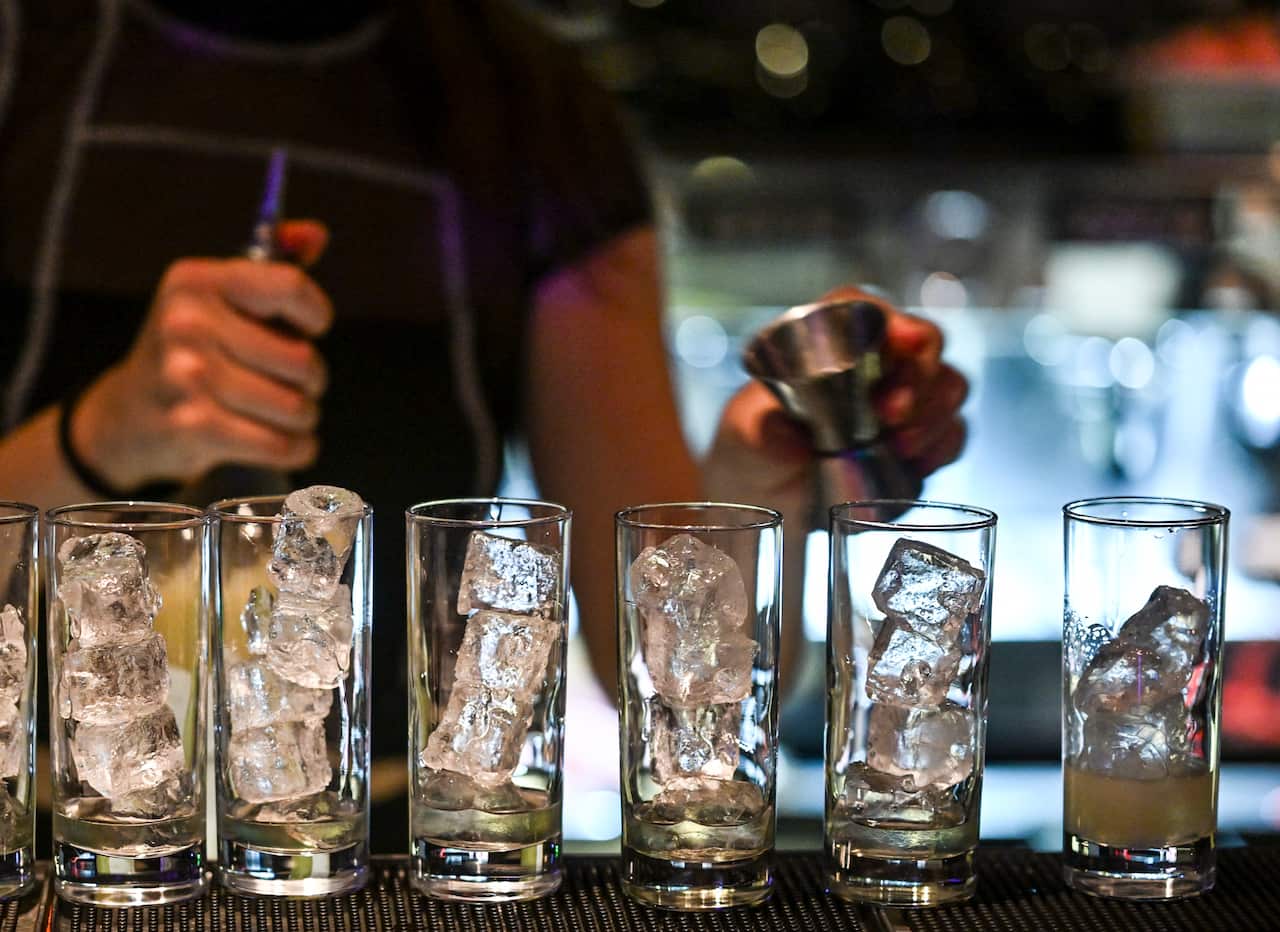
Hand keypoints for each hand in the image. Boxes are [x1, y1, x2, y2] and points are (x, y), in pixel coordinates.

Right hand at [69, 220, 331, 490]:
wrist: (129, 415)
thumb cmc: (192, 350)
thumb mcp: (221, 297)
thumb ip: (275, 265)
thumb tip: (316, 234)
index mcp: (197, 280)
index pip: (291, 286)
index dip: (315, 315)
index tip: (310, 328)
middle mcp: (187, 322)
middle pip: (302, 358)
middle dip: (311, 378)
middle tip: (292, 382)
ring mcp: (187, 375)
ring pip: (296, 406)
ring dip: (303, 417)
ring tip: (284, 411)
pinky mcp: (194, 426)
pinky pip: (280, 443)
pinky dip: (297, 447)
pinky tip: (290, 441)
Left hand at [704, 287, 967, 516]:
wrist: (766, 500)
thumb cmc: (749, 451)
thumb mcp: (743, 437)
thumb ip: (760, 430)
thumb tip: (787, 435)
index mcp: (825, 340)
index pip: (866, 308)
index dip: (894, 321)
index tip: (904, 346)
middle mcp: (870, 361)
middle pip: (925, 343)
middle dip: (921, 378)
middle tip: (891, 417)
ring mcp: (900, 399)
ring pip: (948, 384)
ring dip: (935, 415)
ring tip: (899, 446)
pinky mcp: (918, 440)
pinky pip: (953, 433)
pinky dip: (942, 447)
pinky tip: (913, 464)